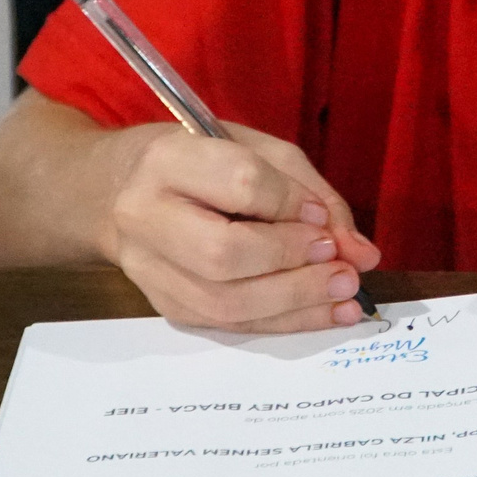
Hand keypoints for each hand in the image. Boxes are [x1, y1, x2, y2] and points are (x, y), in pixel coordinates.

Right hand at [100, 121, 382, 333]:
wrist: (116, 193)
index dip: (290, 203)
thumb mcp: (254, 150)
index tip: (320, 215)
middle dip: (292, 262)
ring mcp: (149, 270)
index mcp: (167, 159)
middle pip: (224, 254)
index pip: (238, 183)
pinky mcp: (165, 305)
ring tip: (345, 295)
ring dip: (296, 303)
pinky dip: (284, 323)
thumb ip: (308, 192)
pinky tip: (324, 314)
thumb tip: (360, 251)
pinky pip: (229, 326)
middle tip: (339, 263)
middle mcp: (146, 216)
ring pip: (226, 303)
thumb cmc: (197, 162)